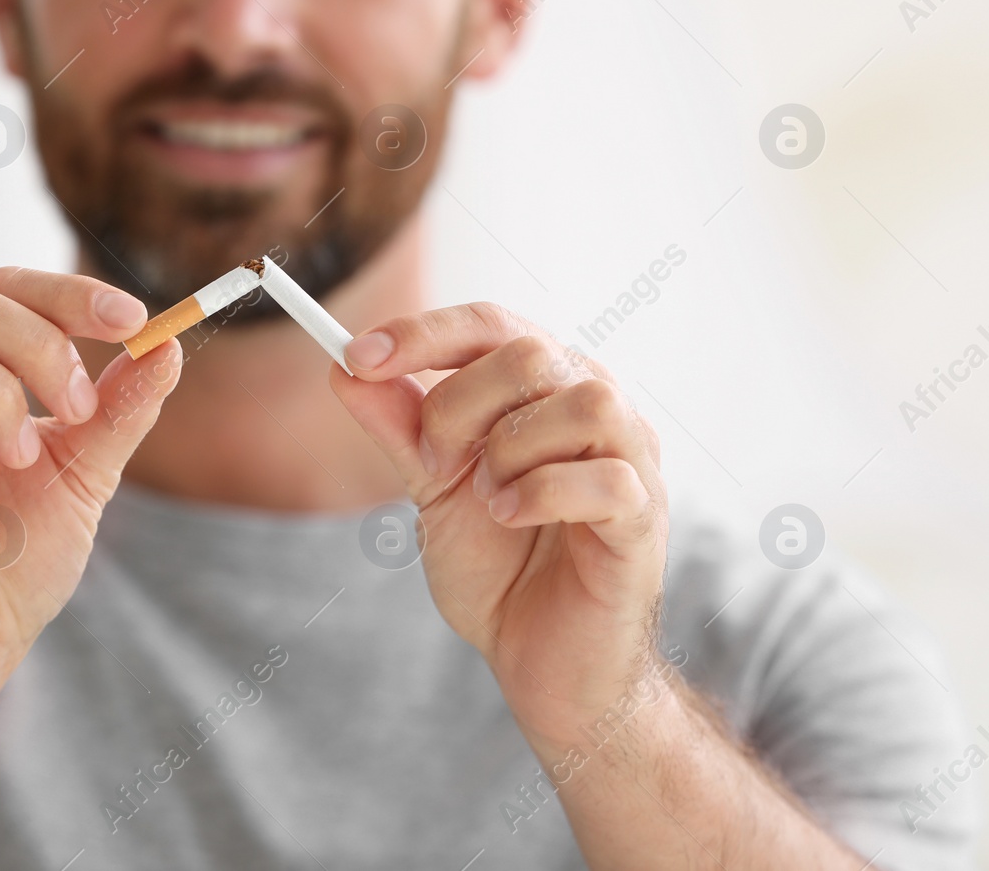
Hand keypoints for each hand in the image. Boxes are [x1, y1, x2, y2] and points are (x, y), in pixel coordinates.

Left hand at [331, 303, 666, 749]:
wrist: (542, 664)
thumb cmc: (501, 569)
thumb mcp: (432, 488)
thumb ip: (398, 427)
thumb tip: (343, 368)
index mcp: (547, 390)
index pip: (491, 324)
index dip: (421, 333)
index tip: (356, 358)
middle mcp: (598, 410)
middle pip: (532, 353)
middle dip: (459, 406)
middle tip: (436, 464)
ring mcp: (632, 462)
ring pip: (585, 403)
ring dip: (510, 451)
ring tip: (488, 500)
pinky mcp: (645, 520)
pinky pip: (605, 478)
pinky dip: (541, 494)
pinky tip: (510, 518)